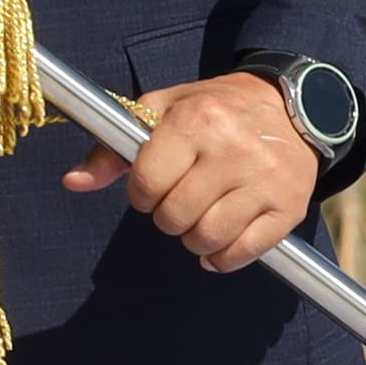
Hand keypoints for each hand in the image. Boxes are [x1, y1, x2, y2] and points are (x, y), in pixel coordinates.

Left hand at [69, 69, 318, 271]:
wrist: (293, 106)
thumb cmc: (216, 110)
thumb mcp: (162, 111)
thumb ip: (114, 149)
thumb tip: (72, 182)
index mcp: (196, 121)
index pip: (146, 183)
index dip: (142, 194)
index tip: (153, 186)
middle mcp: (233, 149)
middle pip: (174, 217)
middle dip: (168, 217)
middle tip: (181, 200)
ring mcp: (264, 180)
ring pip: (206, 239)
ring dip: (194, 239)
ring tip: (201, 217)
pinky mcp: (288, 207)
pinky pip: (242, 253)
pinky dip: (223, 258)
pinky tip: (221, 241)